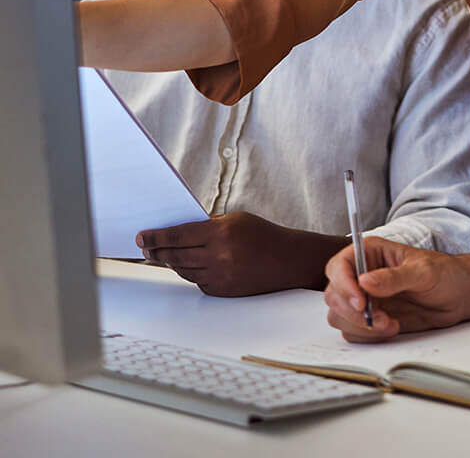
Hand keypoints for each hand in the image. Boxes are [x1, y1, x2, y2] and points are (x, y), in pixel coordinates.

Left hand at [136, 212, 345, 296]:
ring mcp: (220, 276)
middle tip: (146, 248)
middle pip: (175, 255)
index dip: (156, 237)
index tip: (141, 237)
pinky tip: (192, 265)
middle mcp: (218, 256)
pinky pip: (197, 282)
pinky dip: (192, 272)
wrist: (287, 260)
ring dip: (172, 262)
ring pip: (183, 270)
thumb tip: (178, 232)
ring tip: (166, 255)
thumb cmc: (263, 234)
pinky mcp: (222, 291)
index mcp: (221, 233)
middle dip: (157, 251)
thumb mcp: (236, 220)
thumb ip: (208, 225)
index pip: (178, 235)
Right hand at [323, 238, 469, 342]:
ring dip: (361, 326)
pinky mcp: (370, 318)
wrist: (458, 296)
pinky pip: (354, 332)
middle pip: (334, 295)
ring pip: (340, 316)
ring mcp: (365, 299)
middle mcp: (362, 275)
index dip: (343, 284)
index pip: (339, 266)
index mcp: (370, 253)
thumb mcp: (423, 271)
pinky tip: (392, 327)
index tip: (360, 302)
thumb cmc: (444, 273)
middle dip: (354, 311)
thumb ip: (394, 277)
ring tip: (389, 324)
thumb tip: (365, 282)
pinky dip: (369, 335)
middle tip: (379, 318)